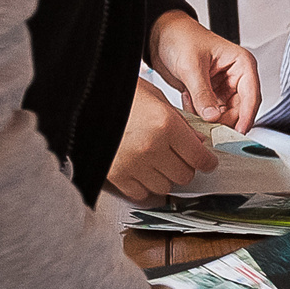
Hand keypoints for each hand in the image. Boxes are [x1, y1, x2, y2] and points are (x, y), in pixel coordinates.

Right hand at [107, 78, 220, 203]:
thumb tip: (197, 141)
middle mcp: (152, 147)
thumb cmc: (117, 95)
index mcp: (165, 124)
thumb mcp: (155, 97)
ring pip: (165, 187)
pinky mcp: (116, 176)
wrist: (82, 101)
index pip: (199, 156)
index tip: (207, 162)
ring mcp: (133, 164)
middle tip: (179, 157)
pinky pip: (142, 193)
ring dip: (165, 177)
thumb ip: (180, 121)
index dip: (207, 161)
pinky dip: (145, 186)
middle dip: (186, 167)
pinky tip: (142, 171)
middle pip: (185, 175)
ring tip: (157, 162)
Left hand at [149, 10, 259, 133]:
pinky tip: (188, 103)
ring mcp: (223, 88)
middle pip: (240, 110)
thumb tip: (212, 117)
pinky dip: (200, 115)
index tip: (238, 132)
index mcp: (241, 64)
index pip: (251, 95)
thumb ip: (202, 93)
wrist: (161, 36)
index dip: (247, 116)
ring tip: (192, 108)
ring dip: (210, 119)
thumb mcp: (191, 66)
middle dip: (224, 120)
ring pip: (226, 115)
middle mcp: (236, 77)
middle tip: (209, 129)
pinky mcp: (211, 95)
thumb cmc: (180, 37)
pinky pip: (211, 114)